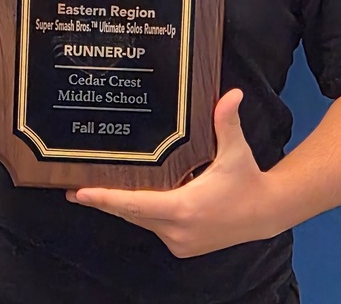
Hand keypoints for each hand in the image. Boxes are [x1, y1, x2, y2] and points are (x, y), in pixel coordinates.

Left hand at [66, 90, 282, 257]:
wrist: (265, 214)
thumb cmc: (247, 180)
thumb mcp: (236, 150)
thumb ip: (227, 122)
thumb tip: (232, 93)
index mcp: (184, 208)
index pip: (135, 204)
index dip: (106, 198)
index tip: (81, 192)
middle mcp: (177, 230)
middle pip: (132, 213)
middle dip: (105, 201)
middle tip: (75, 189)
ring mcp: (179, 241)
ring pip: (141, 221)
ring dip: (123, 207)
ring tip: (96, 191)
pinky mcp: (183, 245)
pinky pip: (154, 226)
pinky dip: (142, 213)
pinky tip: (132, 197)